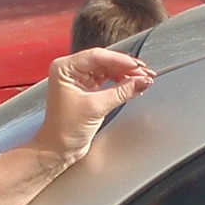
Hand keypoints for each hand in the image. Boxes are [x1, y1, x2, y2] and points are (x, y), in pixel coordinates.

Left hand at [37, 45, 156, 166]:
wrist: (59, 149)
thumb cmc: (64, 130)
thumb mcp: (96, 107)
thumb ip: (121, 92)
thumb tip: (142, 81)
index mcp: (64, 68)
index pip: (97, 56)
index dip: (120, 60)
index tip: (137, 66)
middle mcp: (70, 70)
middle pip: (104, 61)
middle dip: (126, 67)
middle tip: (145, 73)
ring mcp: (79, 79)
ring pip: (107, 70)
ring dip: (125, 74)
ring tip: (142, 79)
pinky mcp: (87, 90)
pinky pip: (107, 80)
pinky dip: (120, 82)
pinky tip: (132, 85)